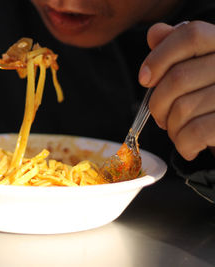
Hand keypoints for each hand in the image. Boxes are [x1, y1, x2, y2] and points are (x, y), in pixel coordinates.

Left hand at [139, 21, 214, 159]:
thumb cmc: (209, 103)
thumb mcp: (195, 73)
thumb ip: (176, 52)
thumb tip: (155, 33)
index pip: (190, 35)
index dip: (160, 56)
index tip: (144, 79)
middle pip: (178, 78)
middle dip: (157, 105)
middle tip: (160, 117)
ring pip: (182, 109)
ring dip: (171, 127)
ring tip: (177, 131)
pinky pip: (195, 133)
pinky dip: (183, 144)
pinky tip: (187, 146)